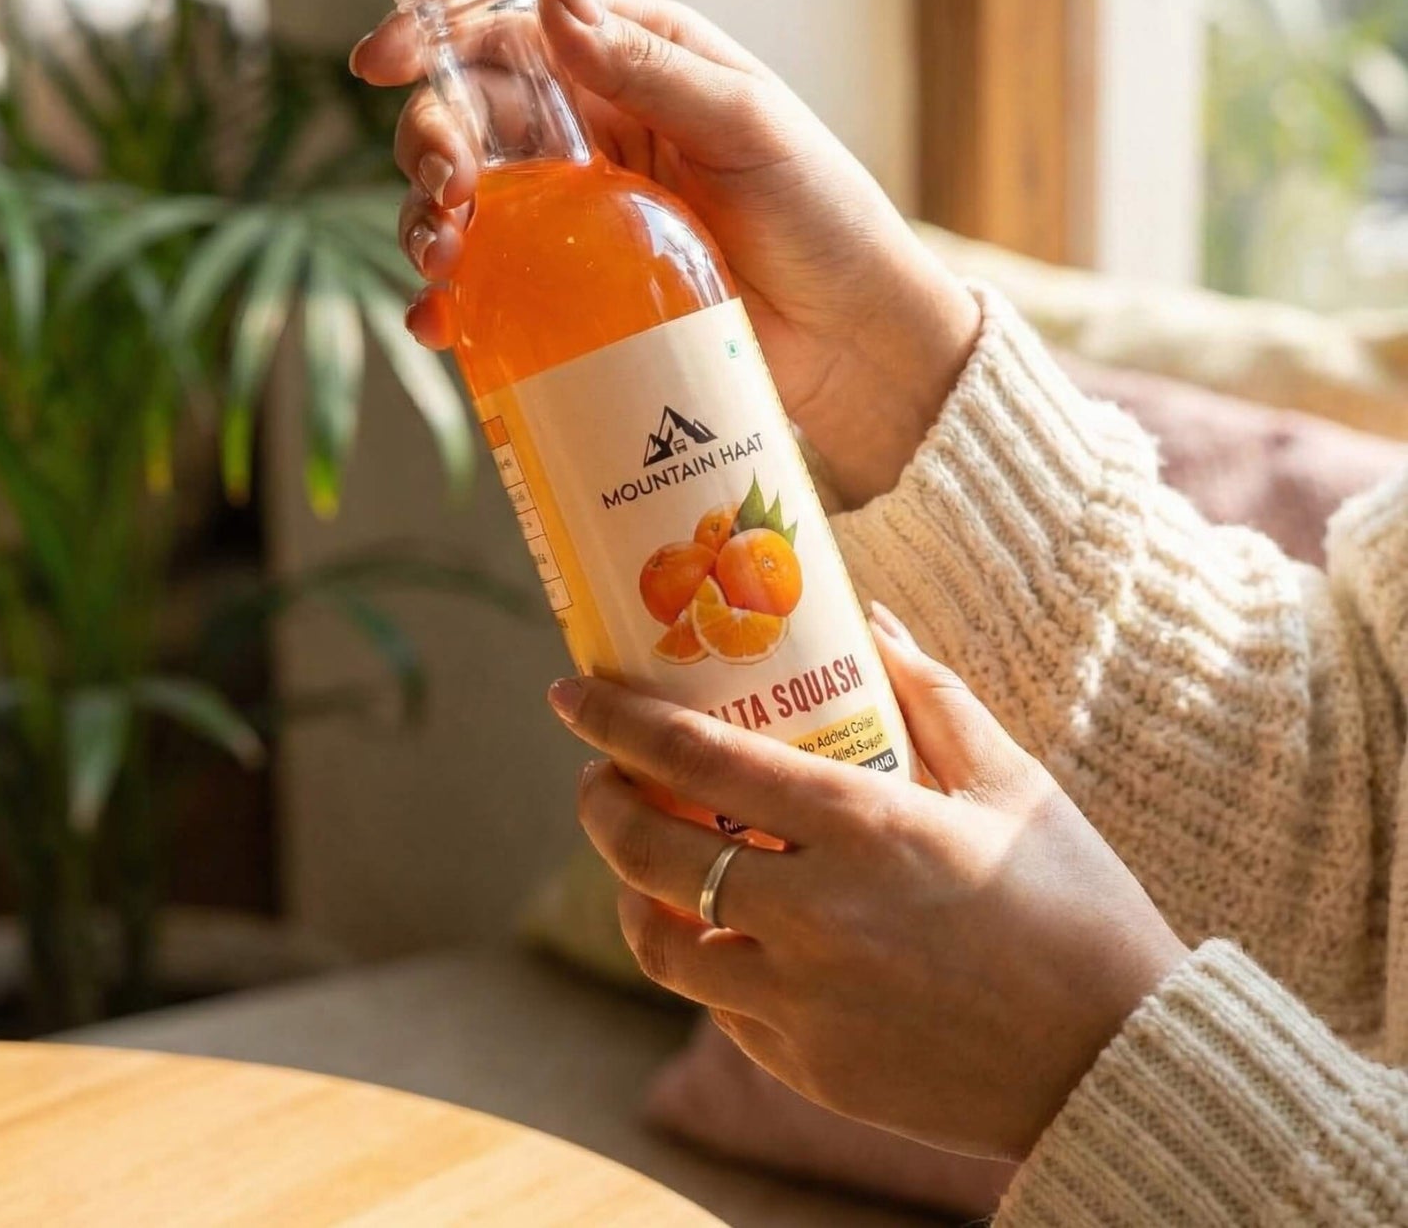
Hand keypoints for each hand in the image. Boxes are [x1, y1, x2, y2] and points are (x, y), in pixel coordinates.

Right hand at [350, 0, 980, 506]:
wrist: (853, 338)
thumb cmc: (821, 215)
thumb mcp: (745, 122)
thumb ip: (647, 63)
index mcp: (633, 66)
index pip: (516, 34)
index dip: (438, 40)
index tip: (384, 62)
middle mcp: (596, 134)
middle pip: (475, 121)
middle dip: (434, 145)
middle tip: (446, 187)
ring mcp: (583, 219)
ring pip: (475, 205)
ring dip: (432, 223)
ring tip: (443, 253)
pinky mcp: (581, 294)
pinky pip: (500, 288)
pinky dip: (460, 304)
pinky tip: (444, 320)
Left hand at [546, 604, 1186, 1161]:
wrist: (1117, 1059)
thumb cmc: (1072, 903)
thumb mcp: (1010, 780)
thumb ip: (930, 691)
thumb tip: (872, 618)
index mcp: (865, 824)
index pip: (697, 758)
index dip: (616, 722)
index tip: (568, 696)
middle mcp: (816, 914)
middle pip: (649, 853)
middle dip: (600, 805)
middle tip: (599, 780)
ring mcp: (805, 1002)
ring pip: (663, 947)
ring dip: (632, 897)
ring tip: (645, 867)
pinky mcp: (811, 1068)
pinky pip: (722, 1010)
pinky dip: (707, 963)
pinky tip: (728, 938)